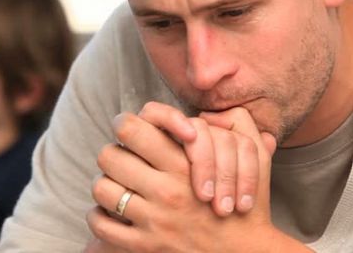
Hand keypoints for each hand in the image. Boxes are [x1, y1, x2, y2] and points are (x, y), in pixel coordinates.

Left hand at [86, 105, 304, 251]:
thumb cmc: (246, 203)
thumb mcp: (254, 158)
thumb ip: (238, 124)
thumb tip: (208, 113)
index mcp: (183, 165)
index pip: (130, 128)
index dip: (124, 124)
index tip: (129, 132)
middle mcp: (165, 191)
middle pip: (108, 155)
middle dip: (112, 153)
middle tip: (122, 158)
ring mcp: (153, 220)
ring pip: (101, 188)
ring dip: (105, 184)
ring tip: (116, 185)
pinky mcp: (145, 246)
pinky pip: (102, 225)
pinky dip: (98, 217)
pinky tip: (109, 213)